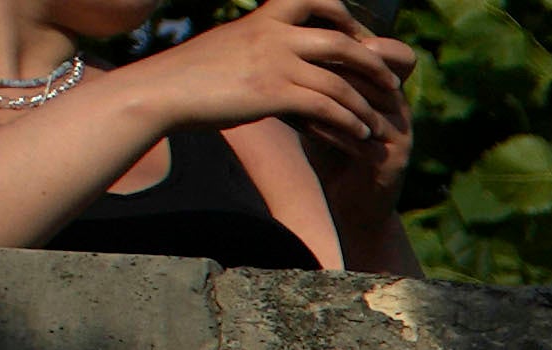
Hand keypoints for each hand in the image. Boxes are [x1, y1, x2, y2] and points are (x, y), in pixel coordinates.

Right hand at [128, 0, 406, 164]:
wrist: (161, 91)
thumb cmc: (190, 75)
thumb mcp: (228, 46)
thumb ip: (257, 44)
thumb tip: (269, 52)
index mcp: (261, 18)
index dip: (343, 14)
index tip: (359, 36)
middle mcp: (272, 34)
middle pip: (340, 39)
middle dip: (372, 62)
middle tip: (390, 82)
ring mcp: (274, 62)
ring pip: (340, 79)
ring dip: (366, 103)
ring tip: (379, 121)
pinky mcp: (273, 93)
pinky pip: (328, 106)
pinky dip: (350, 121)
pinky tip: (361, 134)